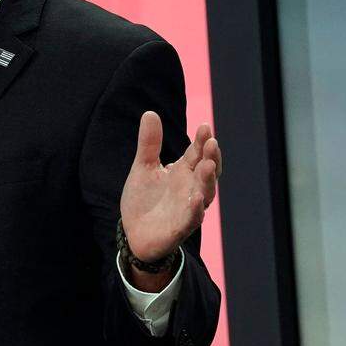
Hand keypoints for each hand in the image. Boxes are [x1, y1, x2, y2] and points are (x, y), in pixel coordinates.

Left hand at [120, 112, 221, 265]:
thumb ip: (149, 144)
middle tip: (211, 143)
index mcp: (184, 172)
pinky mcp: (180, 227)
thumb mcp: (144, 168)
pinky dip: (195, 209)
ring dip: (207, 180)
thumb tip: (150, 113)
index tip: (205, 127)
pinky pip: (191, 218)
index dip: (202, 141)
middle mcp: (191, 188)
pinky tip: (196, 198)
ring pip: (205, 194)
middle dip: (211, 158)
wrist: (134, 233)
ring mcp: (188, 208)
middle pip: (207, 172)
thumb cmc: (144, 199)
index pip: (197, 154)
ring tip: (207, 165)